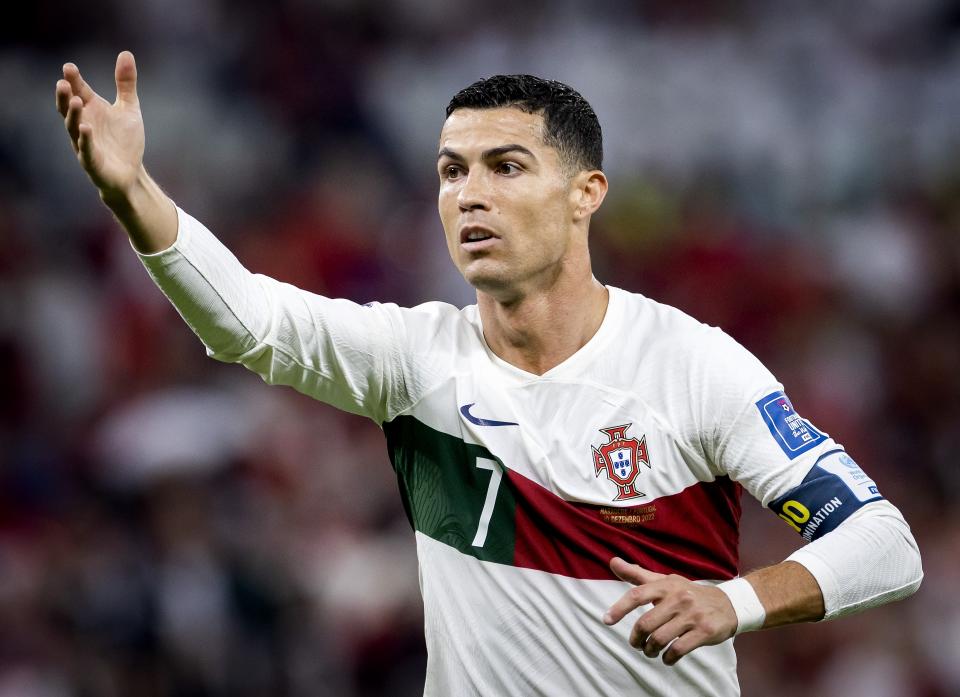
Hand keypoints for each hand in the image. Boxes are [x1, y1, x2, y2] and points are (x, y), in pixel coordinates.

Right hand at [55, 51, 144, 197]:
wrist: (130, 174)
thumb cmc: (125, 141)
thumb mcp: (128, 109)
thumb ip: (125, 84)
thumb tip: (126, 53)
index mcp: (91, 110)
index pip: (79, 92)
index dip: (74, 81)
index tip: (69, 67)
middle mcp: (84, 124)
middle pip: (69, 108)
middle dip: (65, 96)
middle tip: (63, 82)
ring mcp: (86, 144)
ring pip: (74, 128)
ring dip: (73, 115)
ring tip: (76, 100)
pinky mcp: (93, 162)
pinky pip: (86, 150)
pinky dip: (85, 140)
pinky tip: (85, 128)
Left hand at [602, 557, 737, 665]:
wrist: (728, 604)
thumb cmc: (688, 593)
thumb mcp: (665, 581)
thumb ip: (637, 574)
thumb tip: (612, 562)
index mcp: (666, 585)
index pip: (637, 595)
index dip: (619, 608)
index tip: (606, 620)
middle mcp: (679, 598)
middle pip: (646, 623)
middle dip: (636, 638)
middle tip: (636, 644)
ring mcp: (692, 615)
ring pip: (660, 639)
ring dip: (650, 650)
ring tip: (650, 651)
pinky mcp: (705, 632)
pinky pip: (678, 650)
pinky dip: (667, 658)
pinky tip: (666, 658)